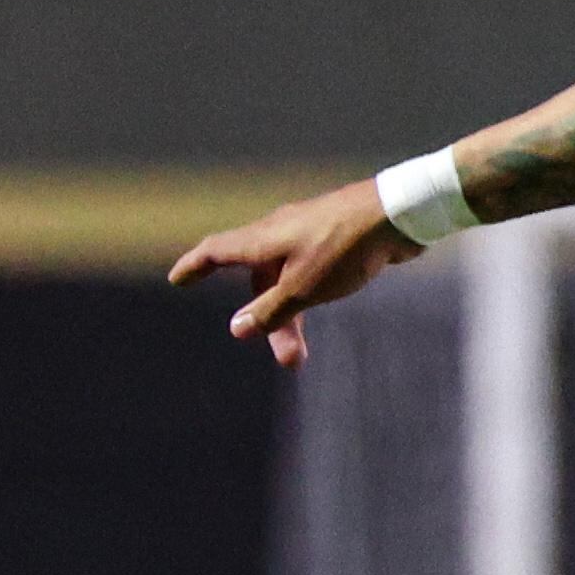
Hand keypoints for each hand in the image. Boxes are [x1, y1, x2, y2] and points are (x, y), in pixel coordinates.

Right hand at [167, 181, 416, 365]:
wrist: (397, 216)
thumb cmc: (345, 248)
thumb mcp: (303, 288)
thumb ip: (269, 311)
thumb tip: (237, 329)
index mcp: (262, 238)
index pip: (215, 251)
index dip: (194, 266)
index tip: (177, 279)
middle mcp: (279, 232)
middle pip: (258, 281)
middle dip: (265, 321)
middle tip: (285, 359)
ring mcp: (307, 234)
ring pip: (285, 280)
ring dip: (291, 317)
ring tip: (301, 357)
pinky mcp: (333, 239)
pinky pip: (308, 272)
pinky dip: (306, 296)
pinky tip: (323, 305)